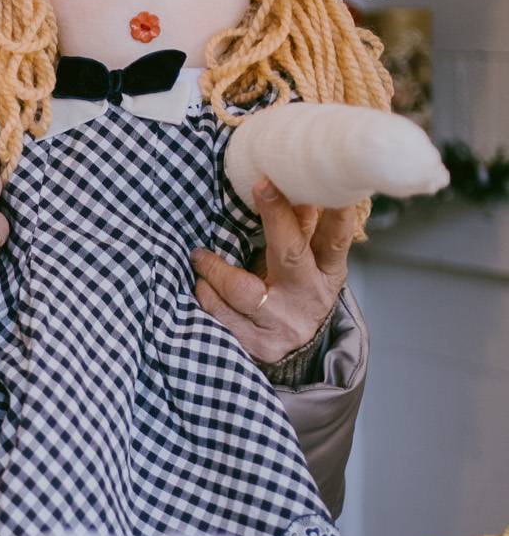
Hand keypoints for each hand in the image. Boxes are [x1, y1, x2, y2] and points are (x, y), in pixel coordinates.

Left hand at [191, 176, 356, 366]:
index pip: (333, 241)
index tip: (324, 184)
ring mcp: (281, 323)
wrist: (293, 350)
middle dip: (276, 217)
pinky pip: (221, 314)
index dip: (334, 215)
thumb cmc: (296, 293)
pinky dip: (206, 294)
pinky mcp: (255, 344)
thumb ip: (302, 230)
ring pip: (242, 290)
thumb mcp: (309, 265)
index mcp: (327, 274)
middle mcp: (307, 297)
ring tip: (201, 257)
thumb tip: (295, 188)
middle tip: (262, 185)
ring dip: (215, 268)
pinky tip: (202, 284)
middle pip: (289, 254)